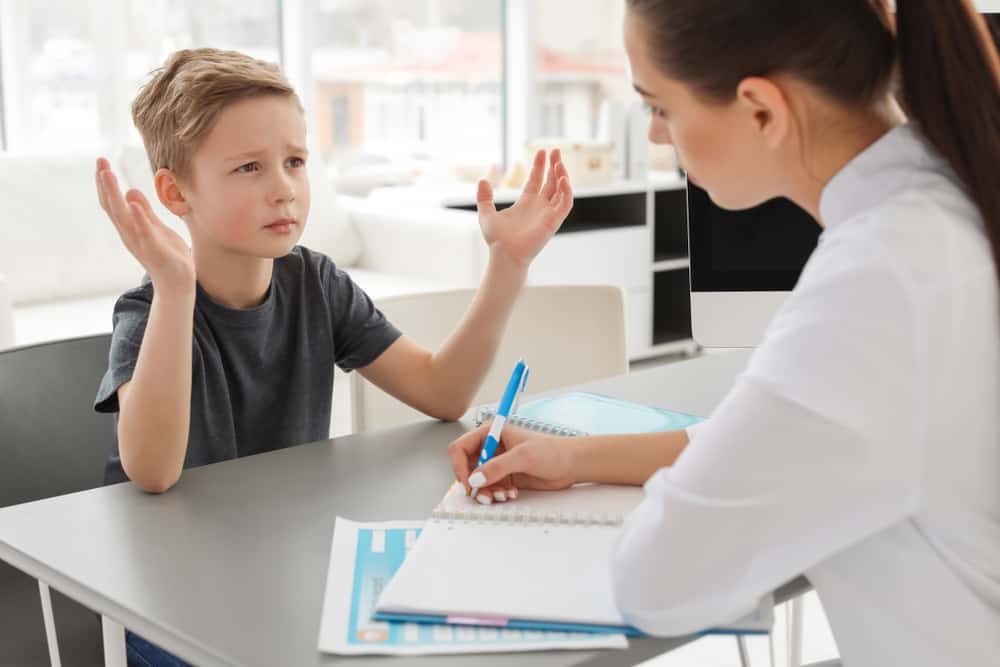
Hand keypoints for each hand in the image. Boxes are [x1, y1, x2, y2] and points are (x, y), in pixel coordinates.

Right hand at [95, 157, 194, 290]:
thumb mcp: (156, 228)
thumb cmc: (168, 255)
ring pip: (123, 217)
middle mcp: (129, 234)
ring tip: (108, 174)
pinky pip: (144, 233)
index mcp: (130, 228)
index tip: (101, 162)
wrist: (178, 283)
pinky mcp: (155, 251)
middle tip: (100, 162)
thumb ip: (144, 212)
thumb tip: (130, 192)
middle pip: (112, 207)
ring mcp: (140, 243)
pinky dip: (138, 218)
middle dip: (105, 184)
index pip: (112, 203)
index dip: (105, 184)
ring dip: (114, 195)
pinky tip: (132, 203)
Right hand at [447, 422, 576, 502]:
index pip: (461, 448)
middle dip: (474, 483)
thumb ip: (497, 467)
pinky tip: (510, 493)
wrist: (572, 465)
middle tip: (484, 494)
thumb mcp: (523, 457)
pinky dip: (496, 495)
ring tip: (502, 495)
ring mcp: (498, 463)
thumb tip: (475, 479)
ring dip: (486, 492)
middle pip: (466, 467)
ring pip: (477, 481)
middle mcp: (491, 447)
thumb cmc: (553, 451)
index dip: (459, 466)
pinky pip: (490, 489)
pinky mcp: (505, 477)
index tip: (468, 482)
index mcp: (491, 433)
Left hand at [476, 149, 572, 267]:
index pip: (537, 180)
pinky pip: (565, 204)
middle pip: (551, 182)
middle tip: (556, 150)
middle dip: (554, 165)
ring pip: (561, 190)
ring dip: (562, 175)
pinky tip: (563, 179)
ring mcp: (548, 213)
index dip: (539, 166)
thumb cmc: (497, 239)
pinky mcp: (554, 221)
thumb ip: (484, 197)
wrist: (504, 254)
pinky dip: (567, 191)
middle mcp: (539, 206)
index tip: (541, 151)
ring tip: (559, 161)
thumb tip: (482, 180)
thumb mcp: (486, 213)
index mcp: (526, 203)